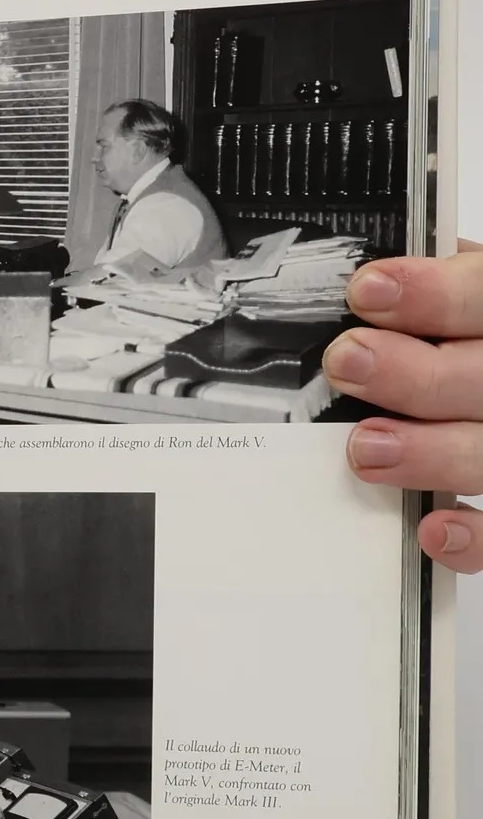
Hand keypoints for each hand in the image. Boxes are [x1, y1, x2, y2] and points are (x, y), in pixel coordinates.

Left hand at [328, 242, 482, 571]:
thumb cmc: (468, 340)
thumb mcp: (464, 291)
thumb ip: (436, 286)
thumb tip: (366, 282)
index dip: (437, 294)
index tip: (368, 291)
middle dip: (414, 374)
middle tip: (347, 363)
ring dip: (430, 453)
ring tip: (365, 447)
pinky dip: (474, 536)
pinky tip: (433, 528)